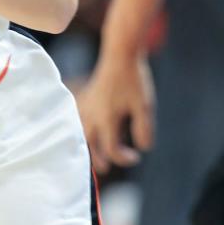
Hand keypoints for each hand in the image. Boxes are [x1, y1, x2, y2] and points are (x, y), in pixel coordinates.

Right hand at [76, 51, 154, 175]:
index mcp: (107, 120)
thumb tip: (142, 148)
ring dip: (89, 147)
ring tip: (95, 155)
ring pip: (81, 134)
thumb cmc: (134, 80)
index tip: (136, 157)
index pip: (112, 150)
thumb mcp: (144, 106)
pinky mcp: (84, 100)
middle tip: (106, 169)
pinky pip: (78, 121)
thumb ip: (143, 129)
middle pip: (90, 146)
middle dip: (98, 160)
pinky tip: (89, 132)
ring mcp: (86, 107)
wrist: (120, 55)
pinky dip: (82, 131)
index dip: (124, 159)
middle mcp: (92, 116)